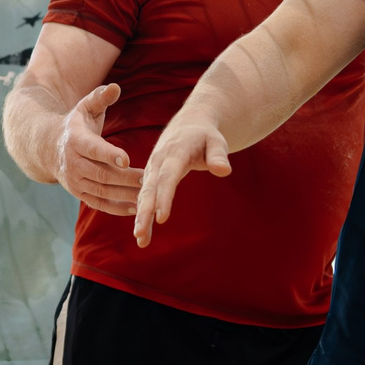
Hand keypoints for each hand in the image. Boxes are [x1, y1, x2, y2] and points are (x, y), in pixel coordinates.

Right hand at [52, 84, 139, 215]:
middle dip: (125, 179)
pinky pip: (98, 204)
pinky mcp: (79, 194)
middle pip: (101, 174)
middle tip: (147, 179)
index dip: (109, 154)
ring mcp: (74, 181)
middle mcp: (72, 163)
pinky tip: (135, 208)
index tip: (126, 160)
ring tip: (146, 195)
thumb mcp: (85, 107)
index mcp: (75, 140)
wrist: (49, 148)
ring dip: (124, 195)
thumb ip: (100, 97)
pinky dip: (116, 208)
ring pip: (101, 191)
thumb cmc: (76, 124)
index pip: (93, 149)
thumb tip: (116, 87)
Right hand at [131, 119, 230, 247]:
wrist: (190, 124)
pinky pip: (146, 196)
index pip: (168, 177)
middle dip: (144, 212)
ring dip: (141, 217)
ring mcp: (153, 169)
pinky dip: (144, 214)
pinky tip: (143, 234)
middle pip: (150, 189)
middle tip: (140, 233)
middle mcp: (158, 161)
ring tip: (140, 239)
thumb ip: (218, 155)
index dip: (164, 198)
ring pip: (144, 195)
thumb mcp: (217, 141)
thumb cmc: (206, 135)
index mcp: (174, 152)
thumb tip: (224, 170)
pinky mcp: (152, 176)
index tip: (161, 218)